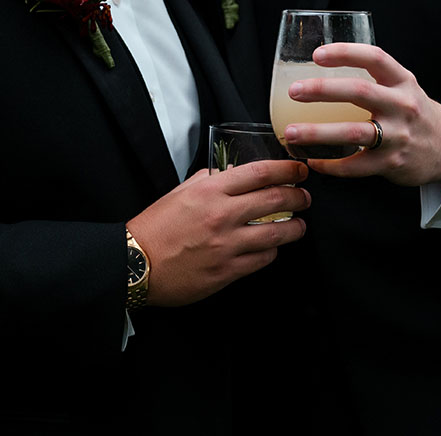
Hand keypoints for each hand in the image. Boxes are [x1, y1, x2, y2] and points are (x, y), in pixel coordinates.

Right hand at [127, 160, 309, 306]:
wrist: (136, 263)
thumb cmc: (155, 227)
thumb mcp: (180, 192)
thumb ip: (209, 180)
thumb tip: (230, 173)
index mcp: (210, 191)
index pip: (260, 172)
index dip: (287, 169)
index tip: (298, 170)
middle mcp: (222, 215)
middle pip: (276, 199)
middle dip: (299, 196)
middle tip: (304, 197)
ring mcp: (227, 244)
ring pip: (277, 233)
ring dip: (295, 227)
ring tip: (299, 225)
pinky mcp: (227, 270)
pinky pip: (263, 259)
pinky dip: (272, 251)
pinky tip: (272, 247)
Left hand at [284, 43, 440, 185]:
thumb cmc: (414, 113)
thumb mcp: (402, 88)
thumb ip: (372, 79)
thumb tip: (321, 72)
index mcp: (402, 81)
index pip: (374, 58)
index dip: (345, 53)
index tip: (317, 54)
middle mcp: (401, 105)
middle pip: (359, 92)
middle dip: (322, 90)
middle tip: (294, 91)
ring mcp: (397, 136)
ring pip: (353, 133)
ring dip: (318, 133)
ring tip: (292, 132)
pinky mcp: (391, 163)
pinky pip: (354, 165)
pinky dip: (330, 164)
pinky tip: (313, 160)